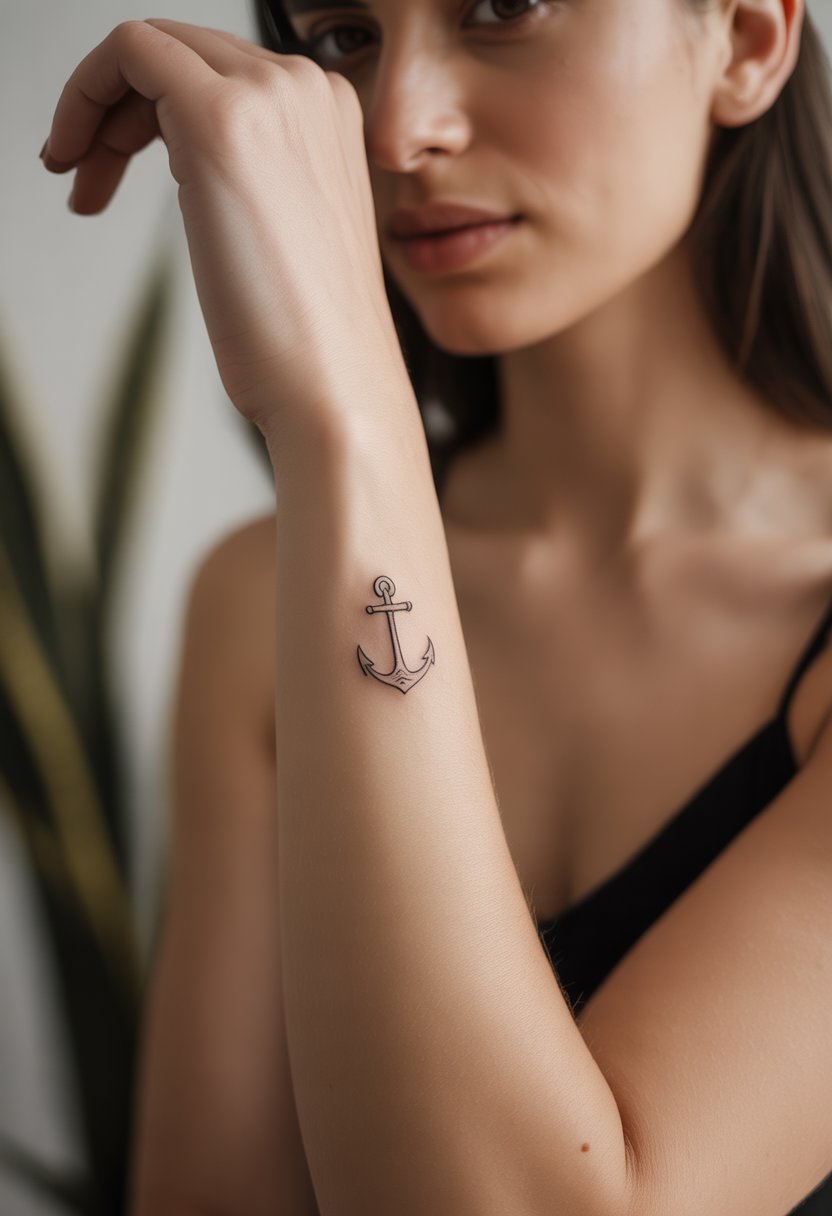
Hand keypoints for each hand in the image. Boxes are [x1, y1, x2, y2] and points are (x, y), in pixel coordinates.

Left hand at [41, 19, 404, 436]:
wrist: (334, 385)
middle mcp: (307, 89)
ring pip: (149, 48)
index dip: (153, 114)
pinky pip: (127, 52)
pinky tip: (76, 163)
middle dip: (118, 112)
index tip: (117, 168)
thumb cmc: (311, 338)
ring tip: (81, 183)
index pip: (220, 72)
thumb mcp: (290, 231)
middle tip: (88, 180)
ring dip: (96, 109)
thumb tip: (198, 165)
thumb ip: (258, 177)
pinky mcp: (219, 118)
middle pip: (181, 53)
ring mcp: (268, 96)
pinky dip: (84, 94)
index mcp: (330, 113)